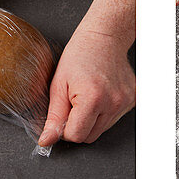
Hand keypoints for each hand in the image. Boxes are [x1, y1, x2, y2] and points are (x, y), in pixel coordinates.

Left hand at [39, 25, 134, 147]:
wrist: (104, 38)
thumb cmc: (80, 55)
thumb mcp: (58, 85)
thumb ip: (54, 117)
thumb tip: (47, 140)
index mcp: (92, 99)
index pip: (75, 136)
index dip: (64, 129)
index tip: (62, 114)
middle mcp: (113, 103)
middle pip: (89, 137)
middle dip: (77, 126)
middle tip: (73, 104)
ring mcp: (125, 103)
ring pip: (101, 130)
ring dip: (91, 120)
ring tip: (88, 96)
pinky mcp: (132, 101)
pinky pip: (113, 119)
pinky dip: (104, 112)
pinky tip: (101, 95)